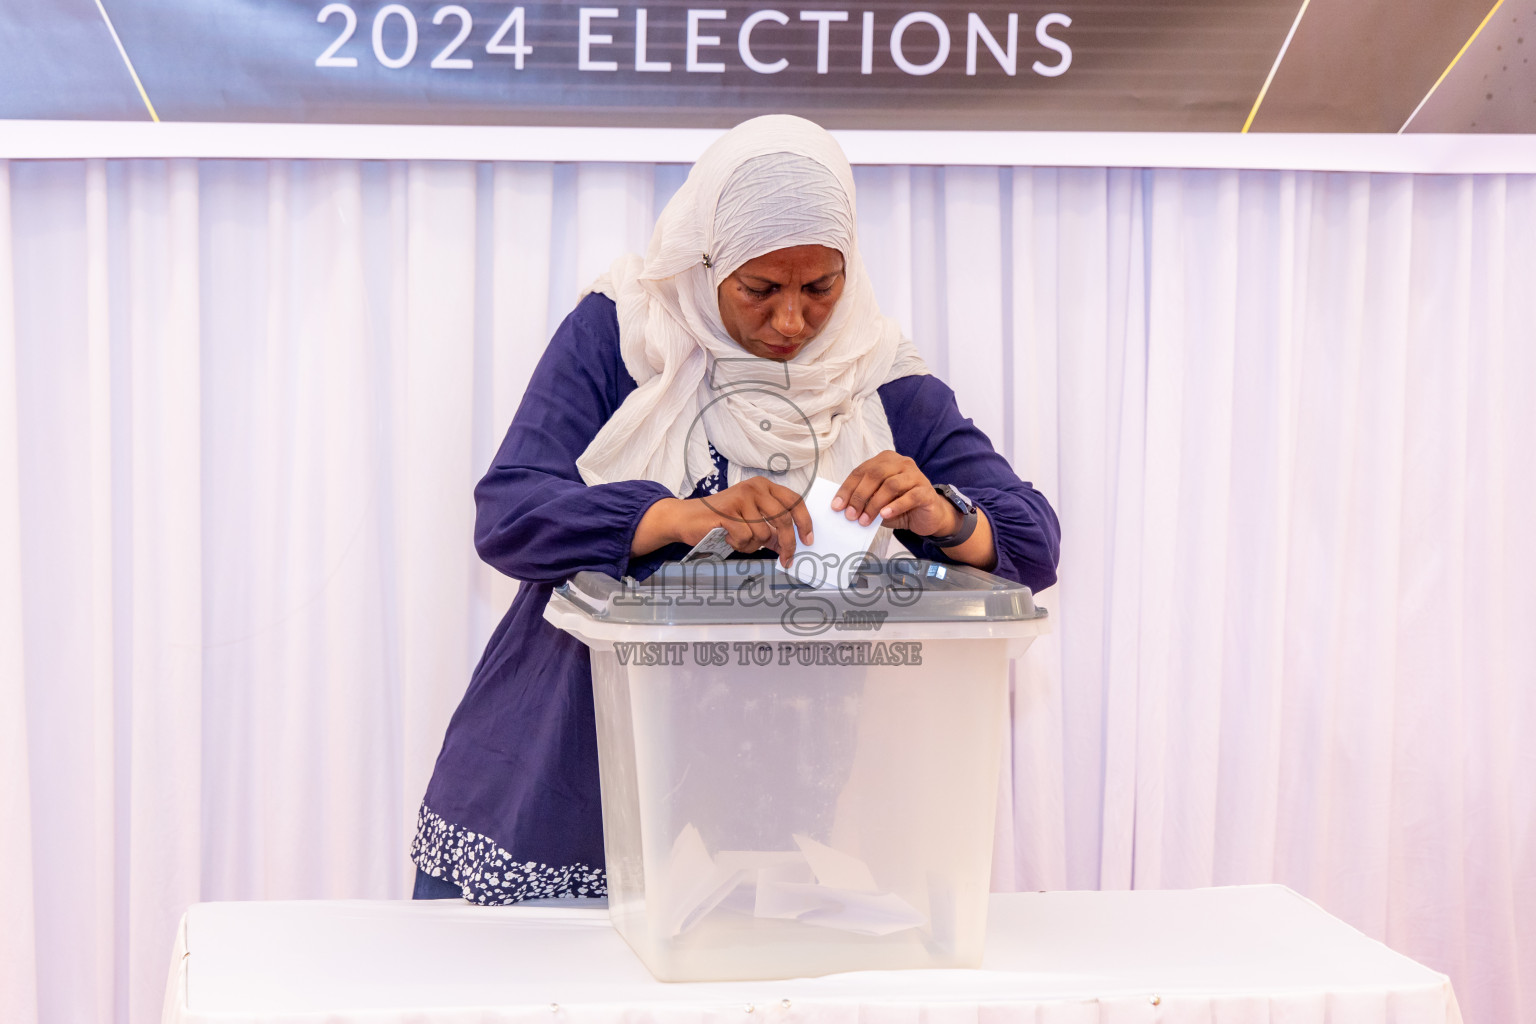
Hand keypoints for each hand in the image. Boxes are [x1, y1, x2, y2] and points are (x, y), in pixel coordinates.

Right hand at [631, 477, 813, 566]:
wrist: (687, 518)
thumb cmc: (721, 520)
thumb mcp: (751, 521)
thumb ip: (771, 529)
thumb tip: (788, 545)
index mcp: (764, 486)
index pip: (794, 501)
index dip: (805, 522)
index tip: (808, 540)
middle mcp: (754, 488)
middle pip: (784, 519)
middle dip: (787, 543)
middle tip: (786, 559)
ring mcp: (740, 498)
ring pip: (763, 533)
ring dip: (754, 545)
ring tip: (739, 540)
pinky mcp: (727, 512)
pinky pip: (745, 538)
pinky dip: (739, 545)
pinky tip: (728, 537)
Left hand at [831, 451, 959, 536]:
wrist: (927, 516)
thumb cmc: (899, 506)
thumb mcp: (877, 502)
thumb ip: (864, 500)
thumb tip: (844, 508)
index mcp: (885, 460)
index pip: (861, 471)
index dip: (847, 489)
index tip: (837, 506)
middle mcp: (901, 463)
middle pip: (875, 474)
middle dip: (859, 496)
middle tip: (851, 515)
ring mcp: (916, 475)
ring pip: (891, 485)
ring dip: (874, 504)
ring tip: (865, 520)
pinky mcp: (926, 491)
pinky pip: (910, 496)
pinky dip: (895, 506)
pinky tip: (884, 515)